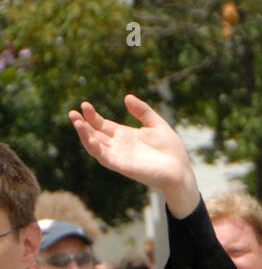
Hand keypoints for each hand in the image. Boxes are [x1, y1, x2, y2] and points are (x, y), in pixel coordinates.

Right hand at [68, 95, 199, 217]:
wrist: (180, 171)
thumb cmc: (171, 151)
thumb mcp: (156, 124)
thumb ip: (142, 111)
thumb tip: (127, 97)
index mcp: (125, 136)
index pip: (102, 125)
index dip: (92, 116)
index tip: (84, 105)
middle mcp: (119, 147)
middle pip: (95, 135)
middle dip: (83, 124)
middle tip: (72, 112)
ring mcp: (120, 157)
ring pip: (95, 146)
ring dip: (84, 135)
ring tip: (76, 122)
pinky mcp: (123, 166)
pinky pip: (104, 157)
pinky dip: (94, 147)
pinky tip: (88, 137)